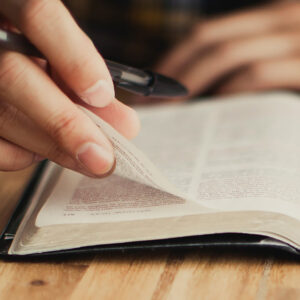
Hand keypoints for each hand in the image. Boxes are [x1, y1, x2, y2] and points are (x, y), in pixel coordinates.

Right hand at [0, 0, 139, 175]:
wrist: (8, 52)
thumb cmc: (44, 55)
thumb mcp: (64, 54)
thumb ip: (93, 86)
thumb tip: (126, 126)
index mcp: (12, 3)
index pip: (38, 16)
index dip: (74, 59)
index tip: (102, 96)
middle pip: (14, 77)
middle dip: (66, 126)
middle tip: (103, 158)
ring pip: (3, 116)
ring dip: (54, 147)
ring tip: (86, 155)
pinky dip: (23, 155)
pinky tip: (43, 148)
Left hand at [156, 1, 299, 98]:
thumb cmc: (296, 78)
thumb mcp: (276, 58)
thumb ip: (244, 60)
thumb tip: (195, 86)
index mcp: (269, 17)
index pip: (208, 33)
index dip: (174, 58)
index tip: (153, 84)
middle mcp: (283, 18)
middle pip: (210, 40)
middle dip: (174, 73)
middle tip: (153, 102)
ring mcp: (297, 39)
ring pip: (228, 54)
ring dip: (192, 84)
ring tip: (173, 110)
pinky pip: (258, 74)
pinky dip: (230, 91)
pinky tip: (214, 111)